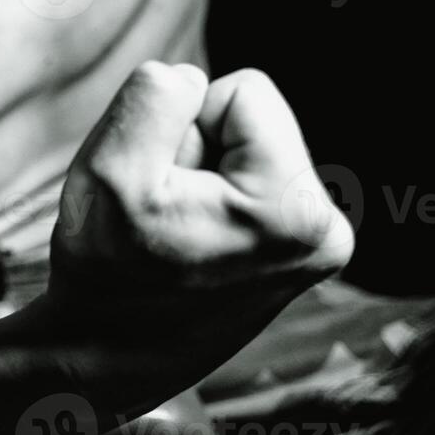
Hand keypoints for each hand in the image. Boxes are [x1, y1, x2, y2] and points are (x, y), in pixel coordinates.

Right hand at [44, 62, 353, 404]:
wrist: (106, 356)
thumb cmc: (107, 272)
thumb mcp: (110, 168)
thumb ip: (156, 95)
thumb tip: (192, 77)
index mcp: (298, 211)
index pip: (243, 89)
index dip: (184, 126)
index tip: (164, 188)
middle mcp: (328, 231)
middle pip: (251, 117)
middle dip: (195, 149)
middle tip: (165, 214)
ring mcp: (318, 246)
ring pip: (245, 147)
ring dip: (198, 175)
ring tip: (174, 231)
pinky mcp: (299, 251)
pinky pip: (248, 179)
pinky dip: (210, 198)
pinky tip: (189, 243)